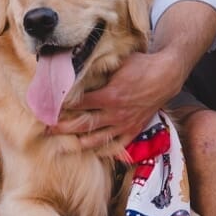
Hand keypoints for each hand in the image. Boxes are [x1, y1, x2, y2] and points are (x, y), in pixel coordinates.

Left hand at [50, 51, 183, 151]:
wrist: (166, 76)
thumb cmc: (141, 66)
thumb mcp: (118, 63)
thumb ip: (98, 69)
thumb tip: (77, 67)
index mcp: (109, 95)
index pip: (79, 104)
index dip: (62, 106)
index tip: (49, 108)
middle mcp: (115, 113)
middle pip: (83, 124)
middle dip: (64, 127)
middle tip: (48, 129)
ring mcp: (125, 124)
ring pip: (98, 138)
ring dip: (79, 142)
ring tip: (65, 144)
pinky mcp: (134, 129)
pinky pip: (117, 144)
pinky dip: (105, 149)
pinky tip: (93, 152)